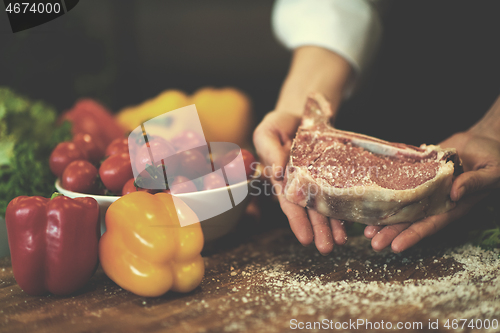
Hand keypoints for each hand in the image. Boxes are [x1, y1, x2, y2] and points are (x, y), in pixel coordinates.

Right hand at [253, 110, 347, 254]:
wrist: (302, 113)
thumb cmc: (279, 124)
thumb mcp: (267, 132)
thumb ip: (268, 151)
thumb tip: (276, 172)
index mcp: (282, 177)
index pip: (289, 202)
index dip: (296, 220)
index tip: (304, 238)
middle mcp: (299, 183)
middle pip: (309, 210)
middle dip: (317, 229)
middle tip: (326, 248)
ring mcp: (316, 179)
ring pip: (324, 205)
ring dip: (331, 225)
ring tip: (340, 242)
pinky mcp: (331, 173)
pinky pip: (339, 191)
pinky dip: (344, 206)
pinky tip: (351, 222)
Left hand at [364, 129, 499, 251]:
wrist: (483, 141)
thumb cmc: (494, 159)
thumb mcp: (491, 172)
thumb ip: (474, 183)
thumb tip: (454, 194)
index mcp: (452, 206)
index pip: (430, 224)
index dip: (413, 236)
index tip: (396, 247)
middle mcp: (434, 200)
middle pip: (409, 219)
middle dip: (390, 231)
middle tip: (371, 241)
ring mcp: (422, 186)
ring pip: (399, 204)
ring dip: (383, 215)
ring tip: (364, 227)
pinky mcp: (415, 171)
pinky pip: (398, 181)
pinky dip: (384, 188)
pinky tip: (368, 196)